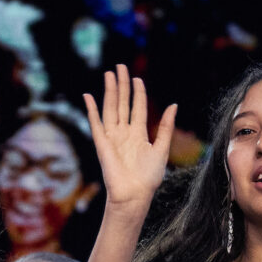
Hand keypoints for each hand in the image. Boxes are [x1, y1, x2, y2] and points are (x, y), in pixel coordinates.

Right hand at [82, 64, 176, 214]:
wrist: (134, 194)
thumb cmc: (148, 177)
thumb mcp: (162, 148)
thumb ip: (165, 126)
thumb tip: (173, 105)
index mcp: (138, 134)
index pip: (137, 107)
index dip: (138, 92)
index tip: (137, 78)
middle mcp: (124, 132)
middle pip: (122, 103)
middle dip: (122, 84)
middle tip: (120, 67)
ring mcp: (112, 136)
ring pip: (110, 108)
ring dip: (110, 91)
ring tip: (109, 74)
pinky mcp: (102, 143)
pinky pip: (95, 123)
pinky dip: (91, 109)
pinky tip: (88, 96)